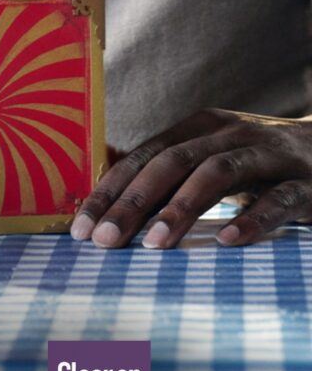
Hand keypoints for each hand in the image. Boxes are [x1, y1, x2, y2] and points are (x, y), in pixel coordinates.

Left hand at [71, 109, 311, 249]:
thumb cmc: (261, 161)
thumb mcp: (211, 154)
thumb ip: (165, 166)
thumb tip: (104, 176)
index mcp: (201, 127)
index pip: (145, 155)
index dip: (111, 189)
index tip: (81, 226)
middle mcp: (231, 134)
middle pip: (173, 162)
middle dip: (134, 201)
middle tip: (104, 239)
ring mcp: (270, 155)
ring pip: (219, 173)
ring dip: (183, 207)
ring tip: (154, 242)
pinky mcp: (307, 183)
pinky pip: (278, 200)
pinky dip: (253, 219)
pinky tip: (227, 242)